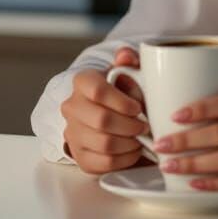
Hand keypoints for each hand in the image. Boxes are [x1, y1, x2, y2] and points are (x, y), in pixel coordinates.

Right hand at [60, 46, 152, 174]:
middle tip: (145, 125)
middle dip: (130, 125)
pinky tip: (134, 150)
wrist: (110, 113)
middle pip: (102, 120)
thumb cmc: (123, 90)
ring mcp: (72, 133)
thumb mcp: (128, 70)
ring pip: (104, 143)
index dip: (121, 101)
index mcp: (82, 81)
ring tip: (142, 137)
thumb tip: (125, 56)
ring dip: (130, 142)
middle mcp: (72, 107)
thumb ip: (129, 60)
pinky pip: (104, 163)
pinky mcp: (80, 157)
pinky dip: (125, 158)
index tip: (138, 107)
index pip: (97, 90)